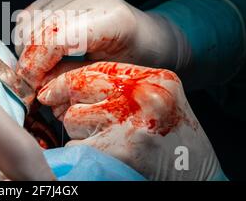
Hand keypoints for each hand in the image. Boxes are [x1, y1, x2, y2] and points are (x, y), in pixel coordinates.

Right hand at [15, 0, 189, 88]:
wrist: (147, 35)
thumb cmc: (133, 60)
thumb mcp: (107, 76)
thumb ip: (71, 78)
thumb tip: (37, 87)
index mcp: (112, 19)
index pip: (55, 38)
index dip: (35, 64)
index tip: (30, 87)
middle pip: (38, 28)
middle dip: (27, 60)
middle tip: (31, 84)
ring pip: (29, 19)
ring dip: (25, 48)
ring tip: (38, 69)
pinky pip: (31, 13)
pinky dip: (28, 35)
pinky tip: (41, 51)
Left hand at [37, 61, 221, 180]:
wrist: (196, 176)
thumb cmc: (168, 137)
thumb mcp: (151, 100)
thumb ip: (113, 87)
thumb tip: (53, 87)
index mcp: (154, 78)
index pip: (95, 68)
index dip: (65, 80)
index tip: (48, 92)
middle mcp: (144, 96)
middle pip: (77, 88)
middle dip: (68, 104)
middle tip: (85, 120)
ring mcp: (132, 124)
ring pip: (71, 118)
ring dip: (78, 131)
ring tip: (107, 140)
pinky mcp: (119, 152)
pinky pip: (75, 145)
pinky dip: (82, 152)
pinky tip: (105, 155)